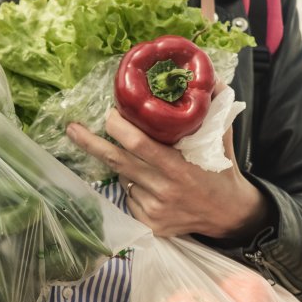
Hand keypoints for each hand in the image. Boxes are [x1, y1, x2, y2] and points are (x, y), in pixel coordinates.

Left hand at [67, 108, 269, 239]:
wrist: (230, 215)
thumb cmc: (222, 170)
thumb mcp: (222, 137)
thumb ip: (215, 108)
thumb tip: (209, 77)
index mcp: (179, 167)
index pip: (138, 145)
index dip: (118, 128)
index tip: (109, 113)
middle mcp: (164, 190)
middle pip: (117, 162)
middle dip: (90, 143)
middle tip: (72, 128)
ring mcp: (154, 210)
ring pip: (123, 179)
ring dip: (124, 166)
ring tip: (146, 164)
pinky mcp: (149, 224)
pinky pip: (129, 197)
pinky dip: (133, 187)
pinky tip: (151, 186)